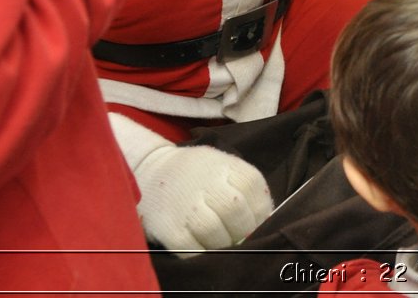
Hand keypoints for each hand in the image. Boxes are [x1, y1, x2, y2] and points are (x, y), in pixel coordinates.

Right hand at [134, 143, 273, 254]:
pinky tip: (204, 246)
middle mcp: (205, 182)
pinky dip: (202, 253)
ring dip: (224, 244)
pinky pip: (191, 249)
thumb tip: (267, 219)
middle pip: (235, 210)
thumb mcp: (223, 166)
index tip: (257, 221)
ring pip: (215, 232)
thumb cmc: (197, 173)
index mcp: (225, 164)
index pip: (253, 186)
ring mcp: (185, 205)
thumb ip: (244, 187)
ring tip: (222, 242)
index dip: (260, 209)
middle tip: (240, 236)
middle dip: (243, 229)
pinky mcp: (168, 228)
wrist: (150, 170)